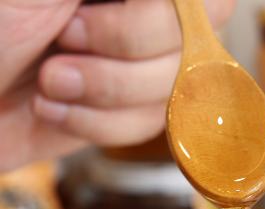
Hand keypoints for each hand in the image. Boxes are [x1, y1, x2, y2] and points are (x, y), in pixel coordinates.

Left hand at [0, 0, 234, 170]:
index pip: (202, 0)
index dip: (164, 17)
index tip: (96, 17)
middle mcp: (137, 19)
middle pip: (193, 44)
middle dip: (126, 55)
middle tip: (65, 43)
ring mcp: (133, 69)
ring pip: (176, 91)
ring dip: (106, 94)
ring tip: (50, 83)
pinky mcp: (122, 113)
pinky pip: (150, 127)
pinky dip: (98, 124)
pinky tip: (53, 108)